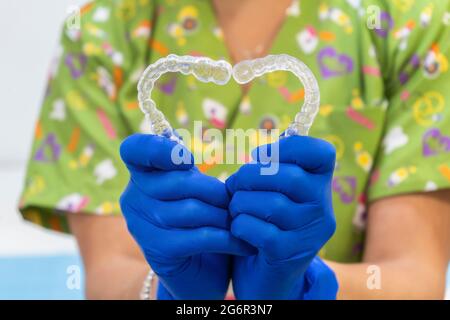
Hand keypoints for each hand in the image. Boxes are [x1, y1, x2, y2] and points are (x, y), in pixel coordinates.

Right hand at [119, 134, 254, 299]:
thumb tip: (194, 137)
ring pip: (193, 210)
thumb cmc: (198, 222)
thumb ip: (188, 169)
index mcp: (140, 175)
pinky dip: (227, 239)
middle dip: (215, 192)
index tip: (187, 160)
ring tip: (238, 222)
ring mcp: (142, 226)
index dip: (159, 148)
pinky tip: (243, 243)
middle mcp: (133, 199)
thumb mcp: (193, 190)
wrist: (197, 272)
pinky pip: (200, 238)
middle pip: (179, 181)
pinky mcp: (158, 251)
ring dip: (224, 217)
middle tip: (233, 202)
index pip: (134, 149)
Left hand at [226, 135, 336, 298]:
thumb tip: (262, 152)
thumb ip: (272, 170)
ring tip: (234, 208)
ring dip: (241, 203)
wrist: (268, 276)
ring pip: (271, 204)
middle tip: (236, 185)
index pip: (322, 153)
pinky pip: (257, 228)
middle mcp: (322, 210)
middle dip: (250, 176)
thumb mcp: (274, 194)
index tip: (262, 156)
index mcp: (321, 187)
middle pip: (289, 176)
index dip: (289, 146)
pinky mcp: (289, 254)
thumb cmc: (266, 225)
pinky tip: (238, 229)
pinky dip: (239, 225)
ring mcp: (309, 234)